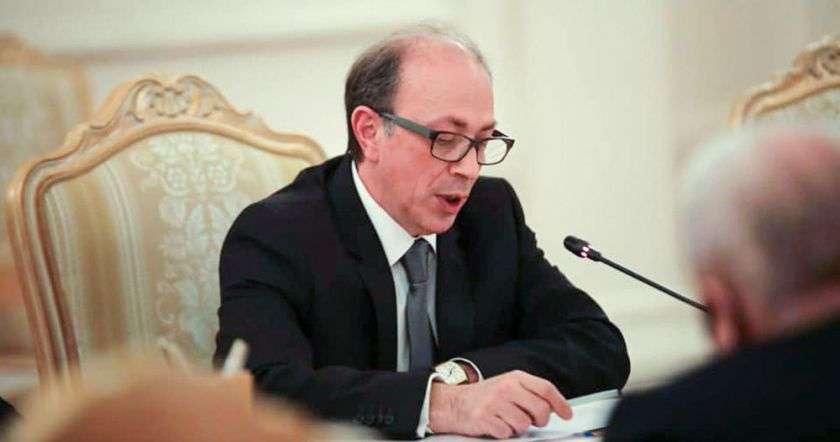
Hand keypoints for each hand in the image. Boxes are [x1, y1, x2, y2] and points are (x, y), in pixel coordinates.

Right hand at [428, 370, 571, 438]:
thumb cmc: (484, 396)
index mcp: (515, 377)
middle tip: (532, 421)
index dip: (560, 403)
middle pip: (540, 409)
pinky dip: (504, 433)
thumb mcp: (507, 386)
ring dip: (518, 427)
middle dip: (540, 420)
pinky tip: (495, 425)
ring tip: (506, 420)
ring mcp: (495, 402)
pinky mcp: (485, 418)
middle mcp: (506, 387)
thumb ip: (529, 392)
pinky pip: (507, 433)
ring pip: (524, 424)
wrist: (453, 403)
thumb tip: (553, 407)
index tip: (566, 414)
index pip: (545, 388)